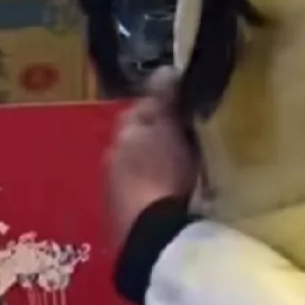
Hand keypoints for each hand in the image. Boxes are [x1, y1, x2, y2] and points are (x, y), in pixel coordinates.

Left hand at [104, 70, 199, 247]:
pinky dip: (159, 189)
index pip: (141, 109)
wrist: (151, 235)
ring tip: (188, 168)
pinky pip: (147, 192)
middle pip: (141, 139)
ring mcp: (116, 190)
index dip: (165, 106)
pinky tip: (178, 195)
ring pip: (142, 166)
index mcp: (122, 133)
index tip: (188, 108)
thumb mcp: (166, 129)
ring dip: (159, 165)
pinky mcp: (126, 218)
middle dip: (161, 138)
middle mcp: (113, 158)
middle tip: (191, 139)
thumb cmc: (160, 172)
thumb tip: (164, 68)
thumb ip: (163, 100)